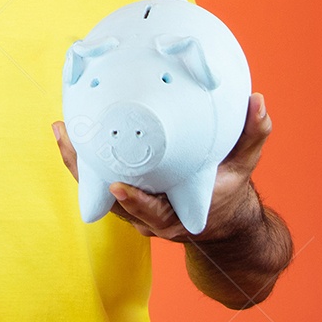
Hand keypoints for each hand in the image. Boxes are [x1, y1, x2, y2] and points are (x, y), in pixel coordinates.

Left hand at [51, 92, 271, 241]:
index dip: (134, 201)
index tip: (116, 186)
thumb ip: (252, 134)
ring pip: (96, 191)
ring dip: (78, 162)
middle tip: (71, 139)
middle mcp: (149, 217)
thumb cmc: (228, 189)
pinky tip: (69, 132)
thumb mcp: (244, 164)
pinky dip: (82, 160)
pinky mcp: (121, 198)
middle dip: (88, 173)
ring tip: (63, 129)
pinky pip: (95, 182)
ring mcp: (131, 210)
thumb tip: (257, 101)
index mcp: (177, 214)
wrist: (218, 220)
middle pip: (109, 200)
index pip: (152, 211)